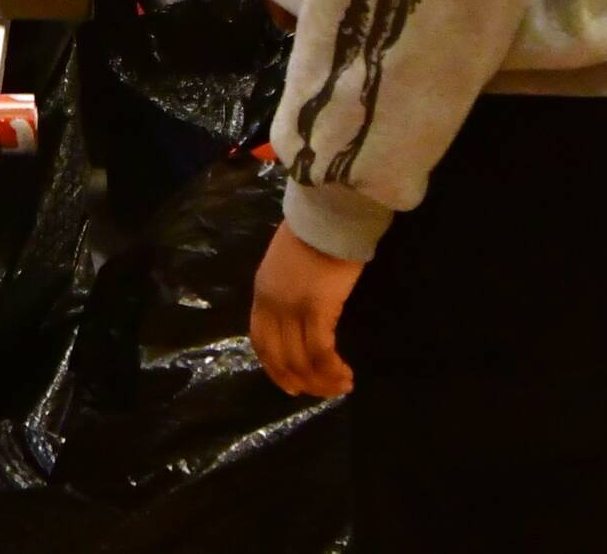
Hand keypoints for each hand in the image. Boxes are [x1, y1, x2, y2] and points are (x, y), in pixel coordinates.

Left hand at [250, 219, 363, 398]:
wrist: (326, 216)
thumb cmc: (312, 237)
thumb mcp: (285, 268)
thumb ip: (285, 293)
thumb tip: (298, 321)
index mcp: (261, 293)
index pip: (260, 342)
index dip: (275, 369)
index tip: (293, 386)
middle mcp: (271, 304)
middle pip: (280, 358)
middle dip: (302, 381)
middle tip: (325, 391)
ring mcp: (292, 308)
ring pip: (302, 361)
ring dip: (323, 381)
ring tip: (342, 384)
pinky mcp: (317, 309)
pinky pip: (321, 352)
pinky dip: (332, 369)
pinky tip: (346, 373)